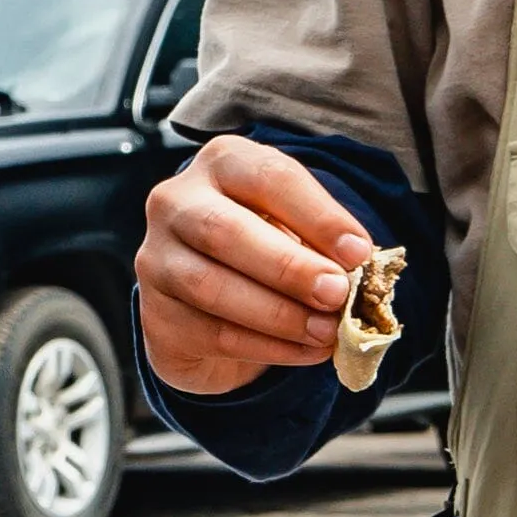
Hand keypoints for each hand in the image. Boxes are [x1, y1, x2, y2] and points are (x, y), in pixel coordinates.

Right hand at [136, 135, 374, 395]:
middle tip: (338, 294)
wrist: (207, 301)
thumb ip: (320, 244)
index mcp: (222, 163)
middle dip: (289, 267)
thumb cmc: (264, 250)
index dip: (317, 216)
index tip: (360, 253)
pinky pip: (212, 333)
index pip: (269, 178)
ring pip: (211, 286)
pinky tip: (306, 352)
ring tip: (327, 331)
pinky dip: (267, 347)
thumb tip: (357, 273)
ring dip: (279, 314)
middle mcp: (176, 202)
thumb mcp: (294, 230)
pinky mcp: (156, 314)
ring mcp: (156, 258)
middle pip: (225, 230)